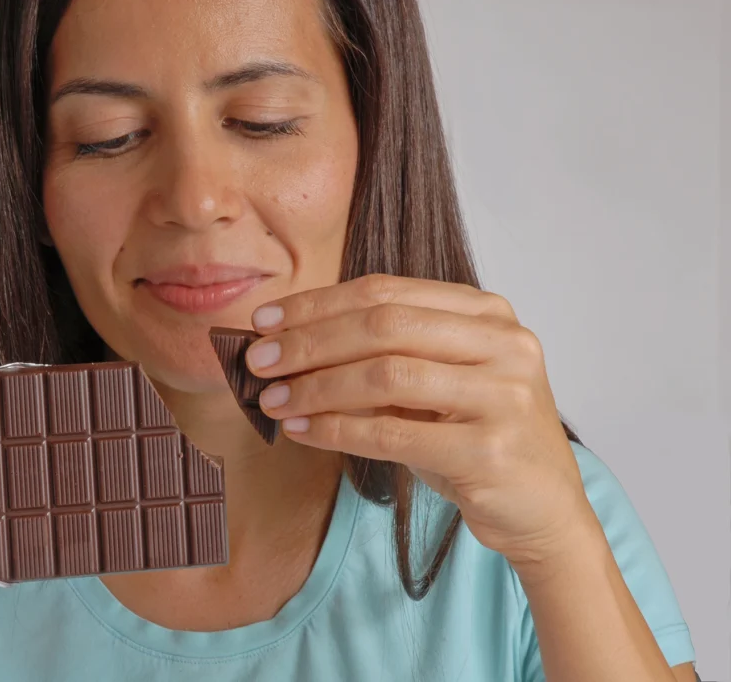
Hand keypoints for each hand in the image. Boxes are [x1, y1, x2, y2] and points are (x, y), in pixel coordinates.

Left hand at [245, 274, 596, 569]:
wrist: (542, 508)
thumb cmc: (476, 437)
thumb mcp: (436, 383)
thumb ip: (381, 355)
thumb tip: (288, 344)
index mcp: (486, 312)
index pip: (385, 292)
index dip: (317, 303)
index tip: (264, 319)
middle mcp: (503, 342)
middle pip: (383, 326)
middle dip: (309, 342)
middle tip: (258, 360)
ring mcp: (504, 395)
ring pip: (386, 375)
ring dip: (317, 387)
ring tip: (274, 400)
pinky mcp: (491, 450)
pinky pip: (394, 433)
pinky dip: (338, 431)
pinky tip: (303, 431)